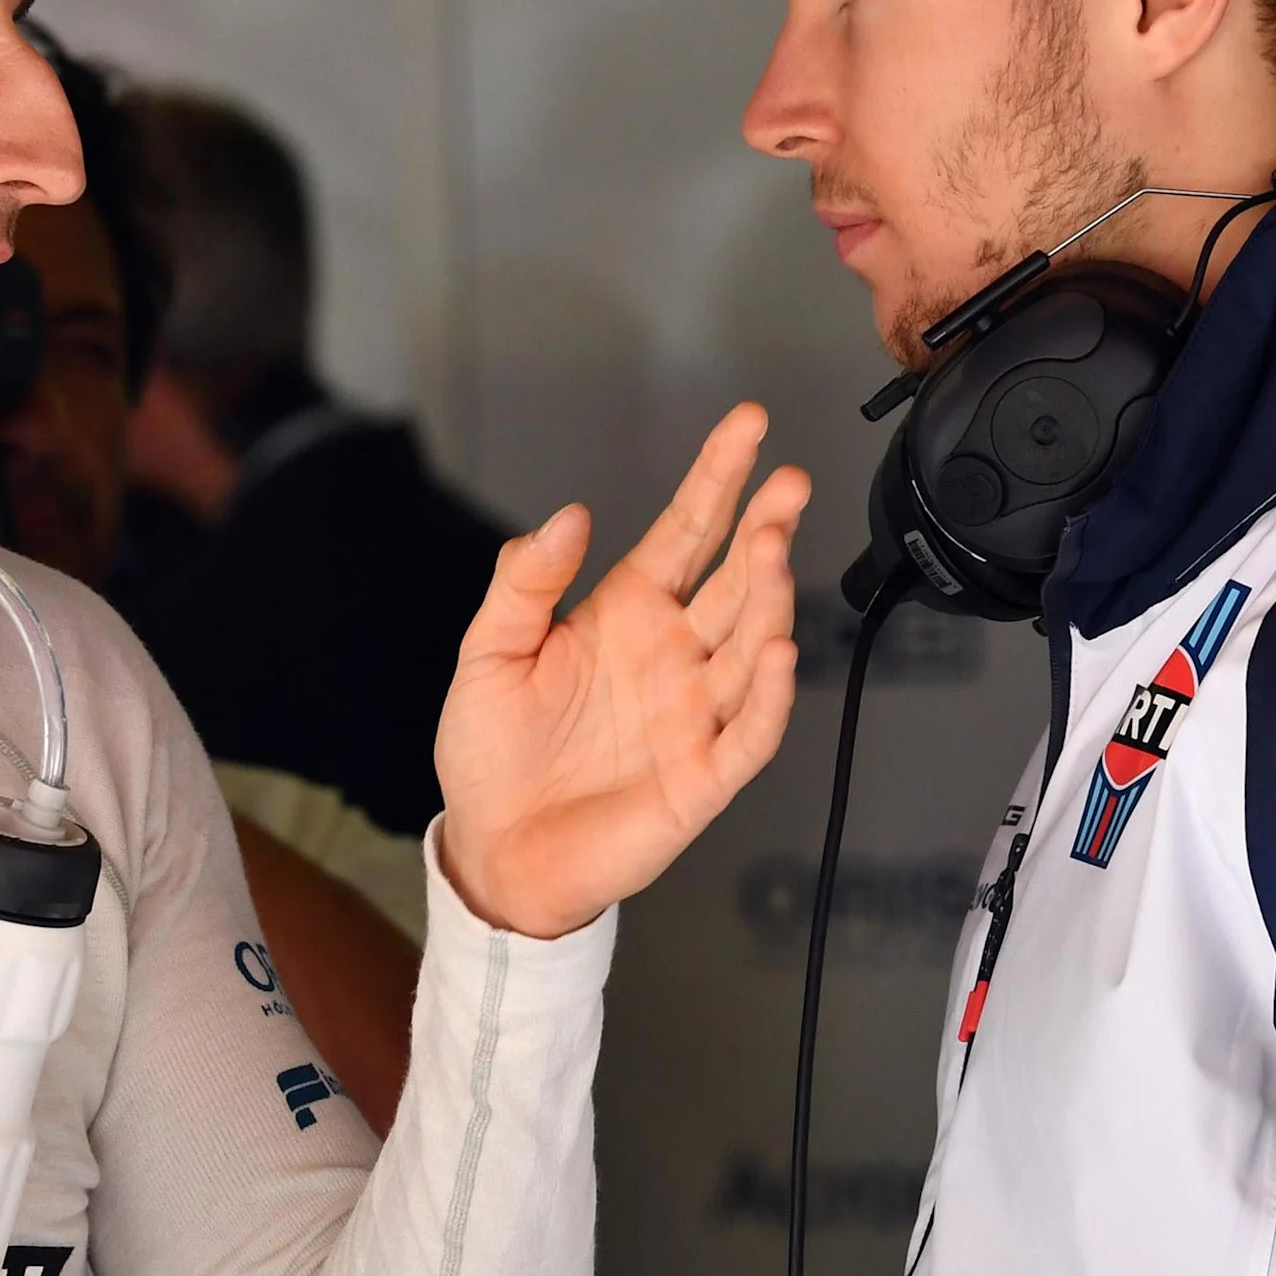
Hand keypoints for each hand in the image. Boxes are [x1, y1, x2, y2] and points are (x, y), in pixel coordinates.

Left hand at [434, 403, 808, 937]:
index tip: (747, 425)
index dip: (718, 479)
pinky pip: (751, 731)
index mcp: (626, 613)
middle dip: (764, 529)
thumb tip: (567, 517)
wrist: (495, 850)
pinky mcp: (703, 776)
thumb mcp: (489, 654)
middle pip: (735, 579)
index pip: (687, 532)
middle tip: (787, 484)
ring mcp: (695, 713)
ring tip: (772, 549)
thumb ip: (523, 583)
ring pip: (751, 644)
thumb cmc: (492, 755)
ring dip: (769, 596)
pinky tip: (776, 651)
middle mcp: (672, 655)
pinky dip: (769, 694)